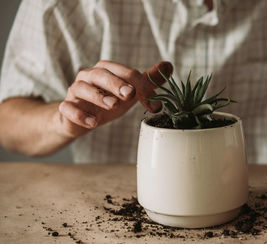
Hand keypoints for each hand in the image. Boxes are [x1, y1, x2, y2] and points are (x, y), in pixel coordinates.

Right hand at [57, 60, 172, 137]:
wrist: (82, 120)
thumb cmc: (108, 102)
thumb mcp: (130, 93)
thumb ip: (148, 80)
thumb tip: (168, 66)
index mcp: (105, 70)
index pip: (123, 71)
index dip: (139, 84)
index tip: (151, 102)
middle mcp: (88, 77)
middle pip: (99, 73)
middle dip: (115, 82)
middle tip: (129, 94)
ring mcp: (75, 92)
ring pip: (81, 88)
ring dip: (97, 96)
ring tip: (112, 105)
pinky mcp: (67, 109)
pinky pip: (68, 109)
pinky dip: (80, 115)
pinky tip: (93, 122)